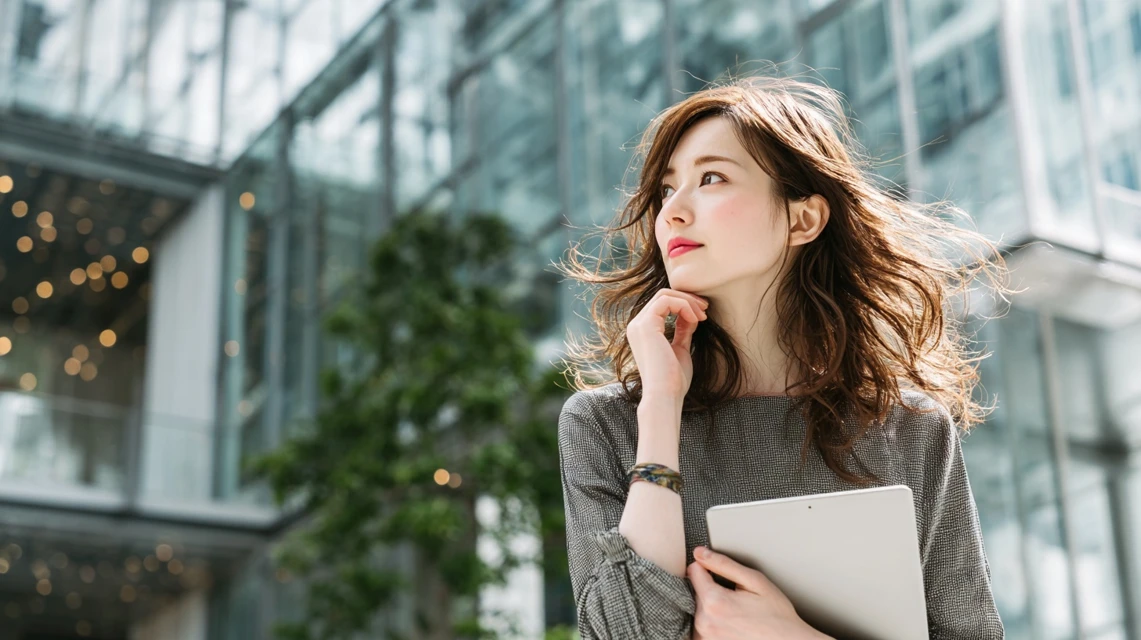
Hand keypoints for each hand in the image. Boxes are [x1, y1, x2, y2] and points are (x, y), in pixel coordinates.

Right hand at [626, 288, 707, 402]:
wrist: (665, 395)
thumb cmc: (673, 379)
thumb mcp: (680, 348)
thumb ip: (682, 330)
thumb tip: (690, 315)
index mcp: (643, 331)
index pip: (662, 304)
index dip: (684, 304)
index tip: (702, 315)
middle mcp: (636, 325)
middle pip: (662, 295)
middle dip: (687, 299)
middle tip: (705, 309)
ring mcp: (638, 324)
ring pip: (664, 294)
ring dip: (687, 301)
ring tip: (702, 315)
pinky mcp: (646, 325)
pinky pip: (666, 301)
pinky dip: (684, 306)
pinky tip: (695, 319)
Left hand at [688, 546, 832, 639]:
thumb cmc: (776, 615)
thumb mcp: (755, 581)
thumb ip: (724, 564)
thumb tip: (700, 553)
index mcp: (714, 601)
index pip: (693, 571)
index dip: (707, 567)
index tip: (720, 574)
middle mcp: (704, 621)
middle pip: (695, 590)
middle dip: (710, 588)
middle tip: (736, 596)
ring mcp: (705, 636)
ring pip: (697, 607)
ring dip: (710, 605)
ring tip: (735, 611)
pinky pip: (701, 624)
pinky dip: (711, 620)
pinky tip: (730, 622)